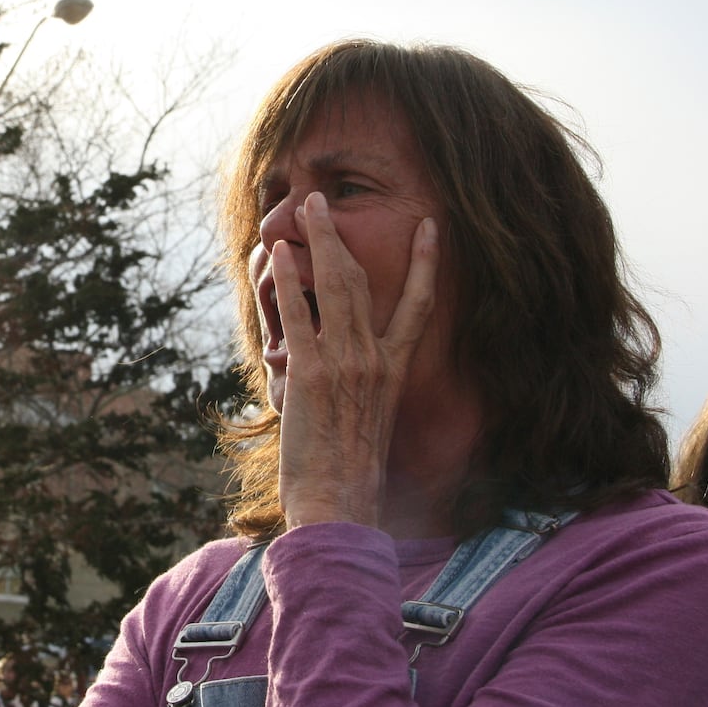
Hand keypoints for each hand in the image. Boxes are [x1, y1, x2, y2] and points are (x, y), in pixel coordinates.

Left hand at [272, 193, 437, 529]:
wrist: (340, 504)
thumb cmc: (349, 476)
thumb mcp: (368, 425)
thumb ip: (362, 394)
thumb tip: (341, 383)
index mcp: (394, 371)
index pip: (418, 306)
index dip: (425, 263)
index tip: (430, 227)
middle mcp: (374, 361)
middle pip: (362, 281)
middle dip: (341, 236)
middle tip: (323, 201)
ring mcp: (345, 364)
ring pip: (334, 286)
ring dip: (317, 241)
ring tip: (304, 207)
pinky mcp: (311, 374)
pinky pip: (298, 315)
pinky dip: (287, 281)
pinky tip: (276, 254)